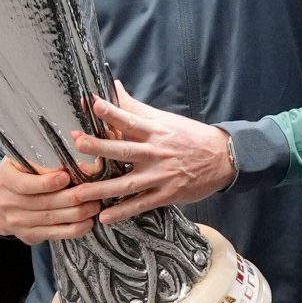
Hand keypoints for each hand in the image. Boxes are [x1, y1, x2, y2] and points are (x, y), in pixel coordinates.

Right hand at [0, 160, 100, 243]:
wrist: (0, 201)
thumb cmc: (19, 173)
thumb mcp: (24, 159)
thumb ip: (45, 160)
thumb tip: (79, 164)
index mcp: (6, 178)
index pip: (25, 184)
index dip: (47, 183)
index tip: (66, 177)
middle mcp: (8, 202)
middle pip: (43, 203)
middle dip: (71, 198)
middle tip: (91, 192)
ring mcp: (17, 222)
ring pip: (52, 219)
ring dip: (77, 213)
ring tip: (95, 205)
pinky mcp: (28, 235)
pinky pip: (54, 234)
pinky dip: (73, 230)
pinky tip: (87, 223)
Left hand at [67, 84, 237, 226]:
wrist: (224, 158)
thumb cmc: (189, 136)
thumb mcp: (165, 119)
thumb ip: (135, 107)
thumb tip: (113, 86)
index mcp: (155, 131)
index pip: (131, 119)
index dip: (112, 112)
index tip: (93, 104)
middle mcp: (156, 152)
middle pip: (124, 150)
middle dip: (100, 147)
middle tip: (77, 144)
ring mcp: (161, 175)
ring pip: (128, 183)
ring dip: (102, 189)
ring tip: (79, 193)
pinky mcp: (167, 194)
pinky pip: (141, 204)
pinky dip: (123, 211)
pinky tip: (104, 217)